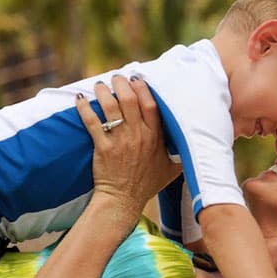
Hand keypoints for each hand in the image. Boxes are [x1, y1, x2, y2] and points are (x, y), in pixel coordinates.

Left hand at [76, 75, 180, 217]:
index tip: (137, 79)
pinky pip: (92, 122)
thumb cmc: (148, 184)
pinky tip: (80, 100)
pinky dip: (85, 109)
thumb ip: (181, 154)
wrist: (124, 200)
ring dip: (103, 92)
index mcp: (156, 137)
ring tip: (99, 85)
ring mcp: (120, 141)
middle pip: (129, 100)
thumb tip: (196, 145)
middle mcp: (139, 135)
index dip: (143, 88)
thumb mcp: (172, 169)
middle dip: (121, 84)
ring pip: (111, 107)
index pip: (151, 105)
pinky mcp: (103, 148)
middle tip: (116, 78)